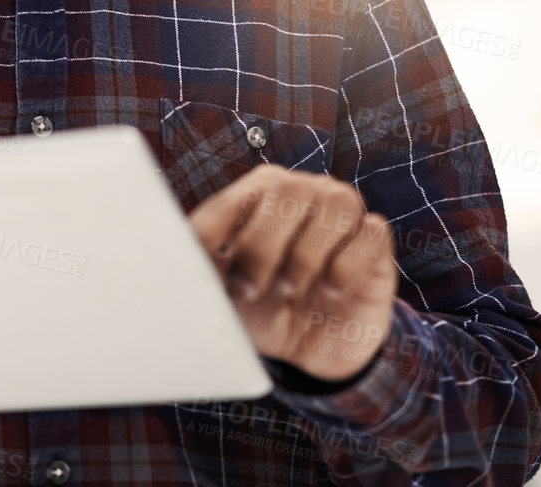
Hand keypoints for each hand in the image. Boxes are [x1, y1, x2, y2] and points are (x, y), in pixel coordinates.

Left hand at [189, 165, 396, 381]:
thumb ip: (201, 269)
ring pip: (334, 205)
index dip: (215, 228)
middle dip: (262, 244)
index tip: (199, 261)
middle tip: (248, 288)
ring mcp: (343, 213)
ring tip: (289, 290)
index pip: (233, 198)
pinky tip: (331, 292)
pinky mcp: (376, 243)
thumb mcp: (226, 292)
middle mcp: (304, 193)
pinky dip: (346, 265)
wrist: (313, 348)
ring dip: (305, 254)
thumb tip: (164, 258)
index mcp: (258, 196)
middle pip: (286, 191)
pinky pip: (370, 234)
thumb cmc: (263, 307)